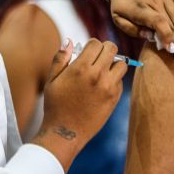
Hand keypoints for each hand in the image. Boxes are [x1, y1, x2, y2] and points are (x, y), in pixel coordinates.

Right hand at [32, 39, 126, 172]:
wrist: (65, 132)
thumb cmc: (55, 106)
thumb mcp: (52, 80)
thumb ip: (60, 58)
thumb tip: (69, 41)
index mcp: (80, 68)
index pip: (96, 43)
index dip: (91, 45)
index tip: (87, 51)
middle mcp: (97, 75)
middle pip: (112, 48)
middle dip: (104, 49)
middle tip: (97, 57)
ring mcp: (108, 87)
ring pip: (122, 63)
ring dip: (113, 63)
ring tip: (102, 70)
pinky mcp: (115, 98)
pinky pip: (121, 80)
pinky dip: (114, 78)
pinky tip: (103, 85)